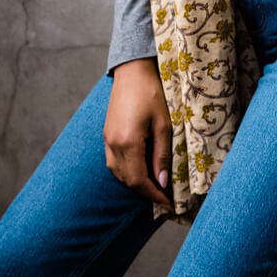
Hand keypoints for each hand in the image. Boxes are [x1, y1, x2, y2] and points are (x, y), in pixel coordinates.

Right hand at [104, 56, 172, 206]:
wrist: (132, 71)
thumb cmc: (152, 93)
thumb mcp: (163, 124)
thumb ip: (162, 154)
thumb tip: (162, 183)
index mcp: (127, 143)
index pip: (138, 181)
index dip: (154, 196)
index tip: (169, 205)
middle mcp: (113, 144)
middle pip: (127, 180)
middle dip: (146, 193)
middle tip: (165, 198)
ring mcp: (107, 140)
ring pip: (118, 174)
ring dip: (136, 183)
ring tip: (155, 186)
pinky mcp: (107, 135)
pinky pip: (114, 162)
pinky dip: (127, 172)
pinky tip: (141, 169)